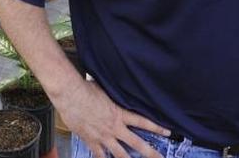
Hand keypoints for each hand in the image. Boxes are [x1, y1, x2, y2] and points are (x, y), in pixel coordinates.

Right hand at [53, 79, 168, 157]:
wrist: (70, 95)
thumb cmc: (86, 89)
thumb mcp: (106, 89)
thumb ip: (114, 95)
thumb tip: (119, 88)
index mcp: (120, 114)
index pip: (143, 122)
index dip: (157, 128)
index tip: (168, 132)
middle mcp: (114, 127)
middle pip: (137, 143)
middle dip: (150, 153)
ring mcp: (103, 136)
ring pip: (120, 154)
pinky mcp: (91, 140)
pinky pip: (100, 155)